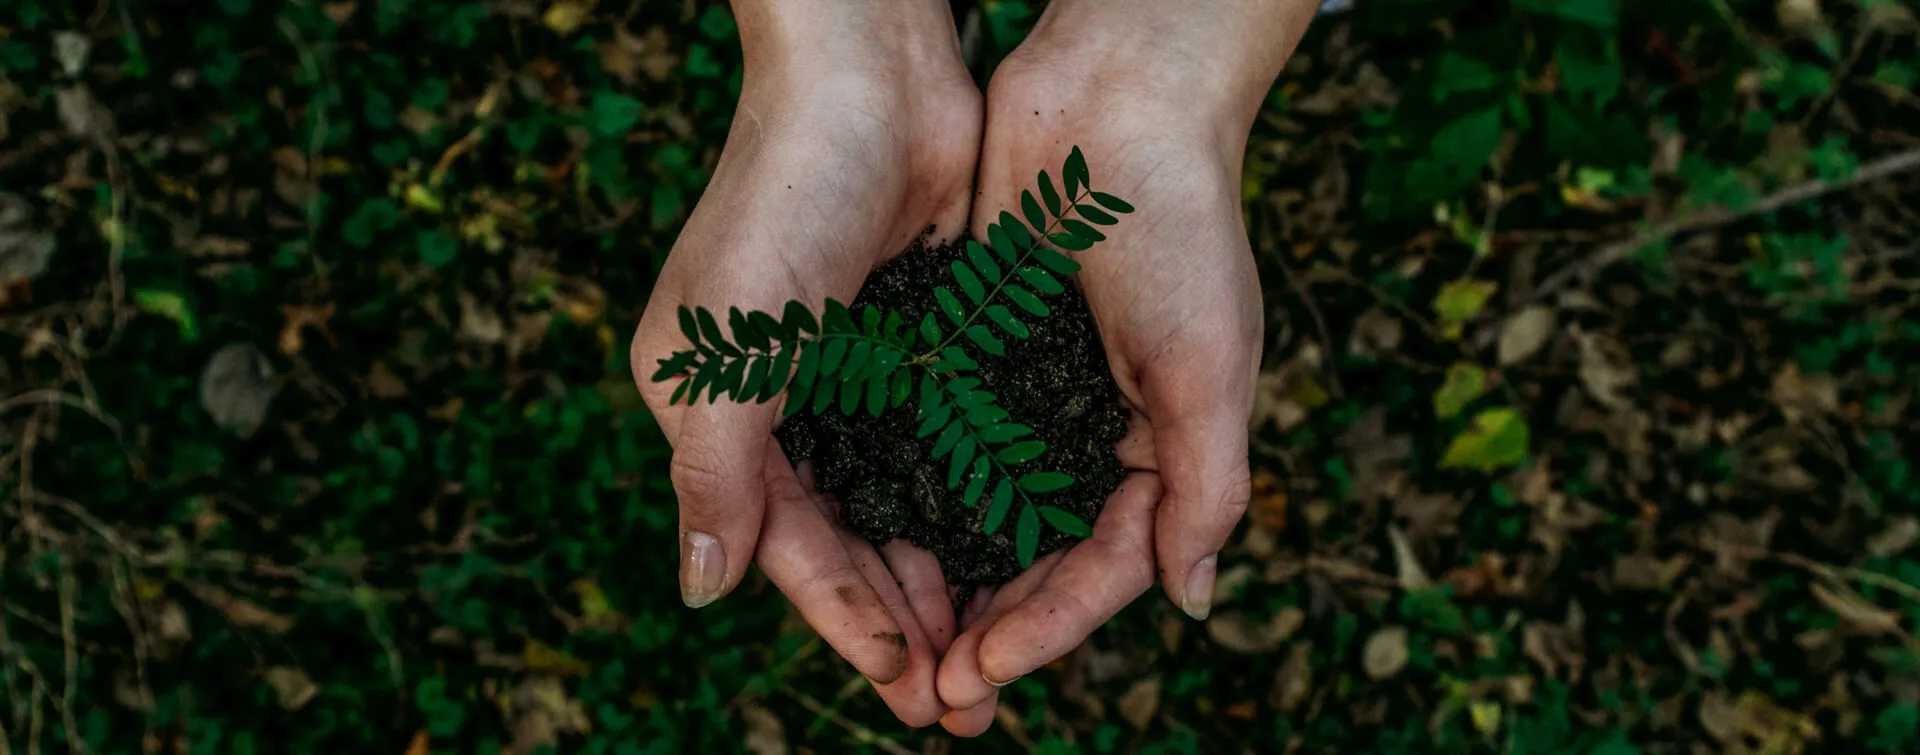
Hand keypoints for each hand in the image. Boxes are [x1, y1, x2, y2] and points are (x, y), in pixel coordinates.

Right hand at [629, 1, 978, 725]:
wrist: (871, 75)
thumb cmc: (781, 199)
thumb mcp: (728, 349)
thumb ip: (714, 474)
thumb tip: (700, 592)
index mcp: (718, 411)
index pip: (784, 543)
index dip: (842, 618)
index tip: (905, 682)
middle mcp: (783, 403)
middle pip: (847, 541)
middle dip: (901, 622)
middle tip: (960, 704)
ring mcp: (856, 375)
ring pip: (903, 506)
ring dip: (943, 579)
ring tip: (994, 654)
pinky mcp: (920, 344)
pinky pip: (948, 447)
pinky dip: (974, 505)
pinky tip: (1016, 555)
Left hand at [932, 1, 1320, 733]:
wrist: (1116, 100)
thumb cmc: (1180, 228)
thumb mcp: (1210, 367)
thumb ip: (1206, 487)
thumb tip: (1192, 603)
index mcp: (1161, 448)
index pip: (1103, 567)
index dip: (1047, 628)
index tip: (981, 673)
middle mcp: (1091, 433)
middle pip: (1035, 559)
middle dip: (988, 629)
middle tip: (930, 697)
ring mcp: (1029, 395)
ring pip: (978, 514)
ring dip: (941, 581)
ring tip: (893, 645)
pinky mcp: (973, 352)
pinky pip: (938, 442)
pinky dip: (909, 494)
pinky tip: (865, 538)